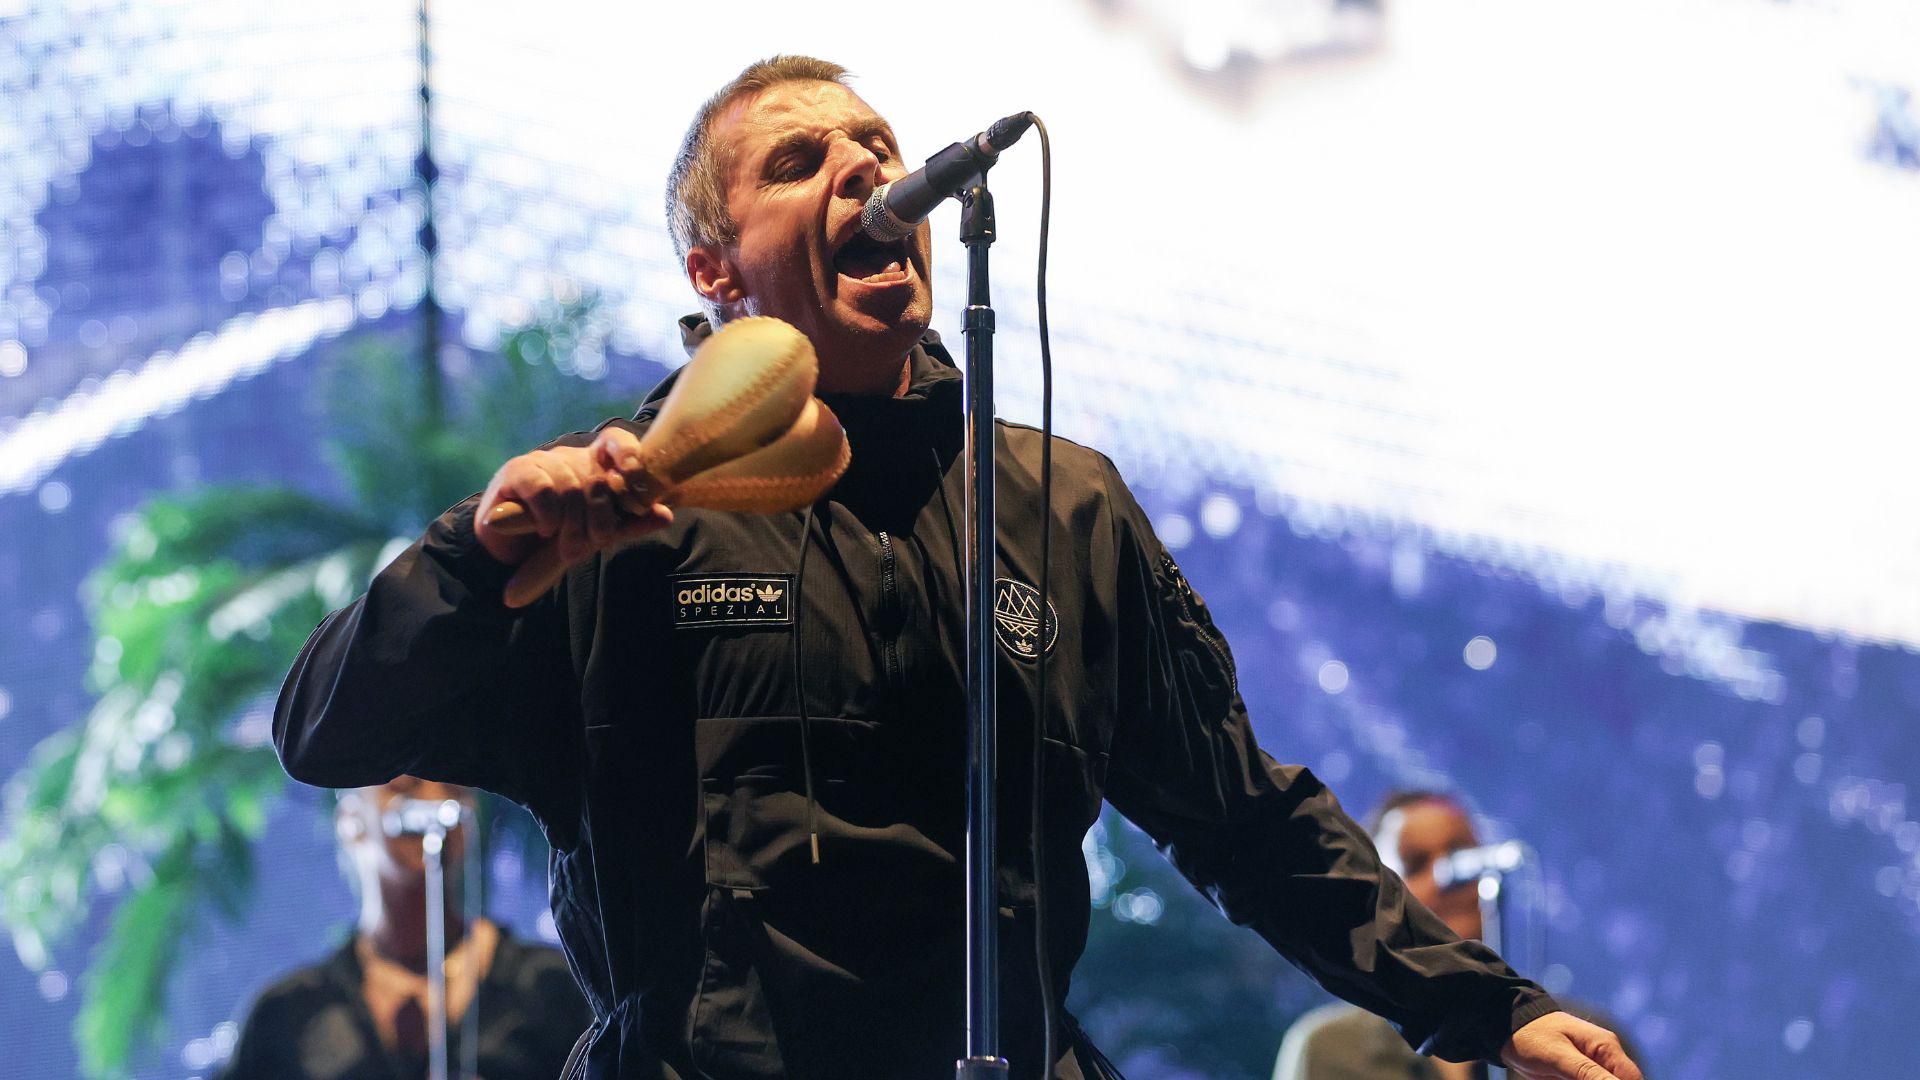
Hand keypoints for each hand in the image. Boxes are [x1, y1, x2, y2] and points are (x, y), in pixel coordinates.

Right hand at [474, 426, 672, 607]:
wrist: (512, 551)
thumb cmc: (559, 535)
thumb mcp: (598, 533)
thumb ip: (629, 524)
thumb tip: (665, 514)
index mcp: (594, 464)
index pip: (616, 440)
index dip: (629, 454)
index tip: (635, 477)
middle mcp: (570, 457)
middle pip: (597, 479)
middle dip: (599, 519)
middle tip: (591, 542)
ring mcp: (543, 461)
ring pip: (571, 486)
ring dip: (572, 525)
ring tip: (565, 544)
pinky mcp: (516, 471)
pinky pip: (542, 488)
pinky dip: (548, 515)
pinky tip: (546, 529)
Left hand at [1500, 1012, 1642, 1079]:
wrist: (1506, 1028)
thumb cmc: (1532, 1036)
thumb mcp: (1559, 1057)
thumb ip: (1590, 1073)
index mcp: (1606, 1047)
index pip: (1632, 1079)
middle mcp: (1604, 1056)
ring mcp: (1592, 1065)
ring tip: (1560, 1077)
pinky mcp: (1579, 1074)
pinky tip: (1558, 1079)